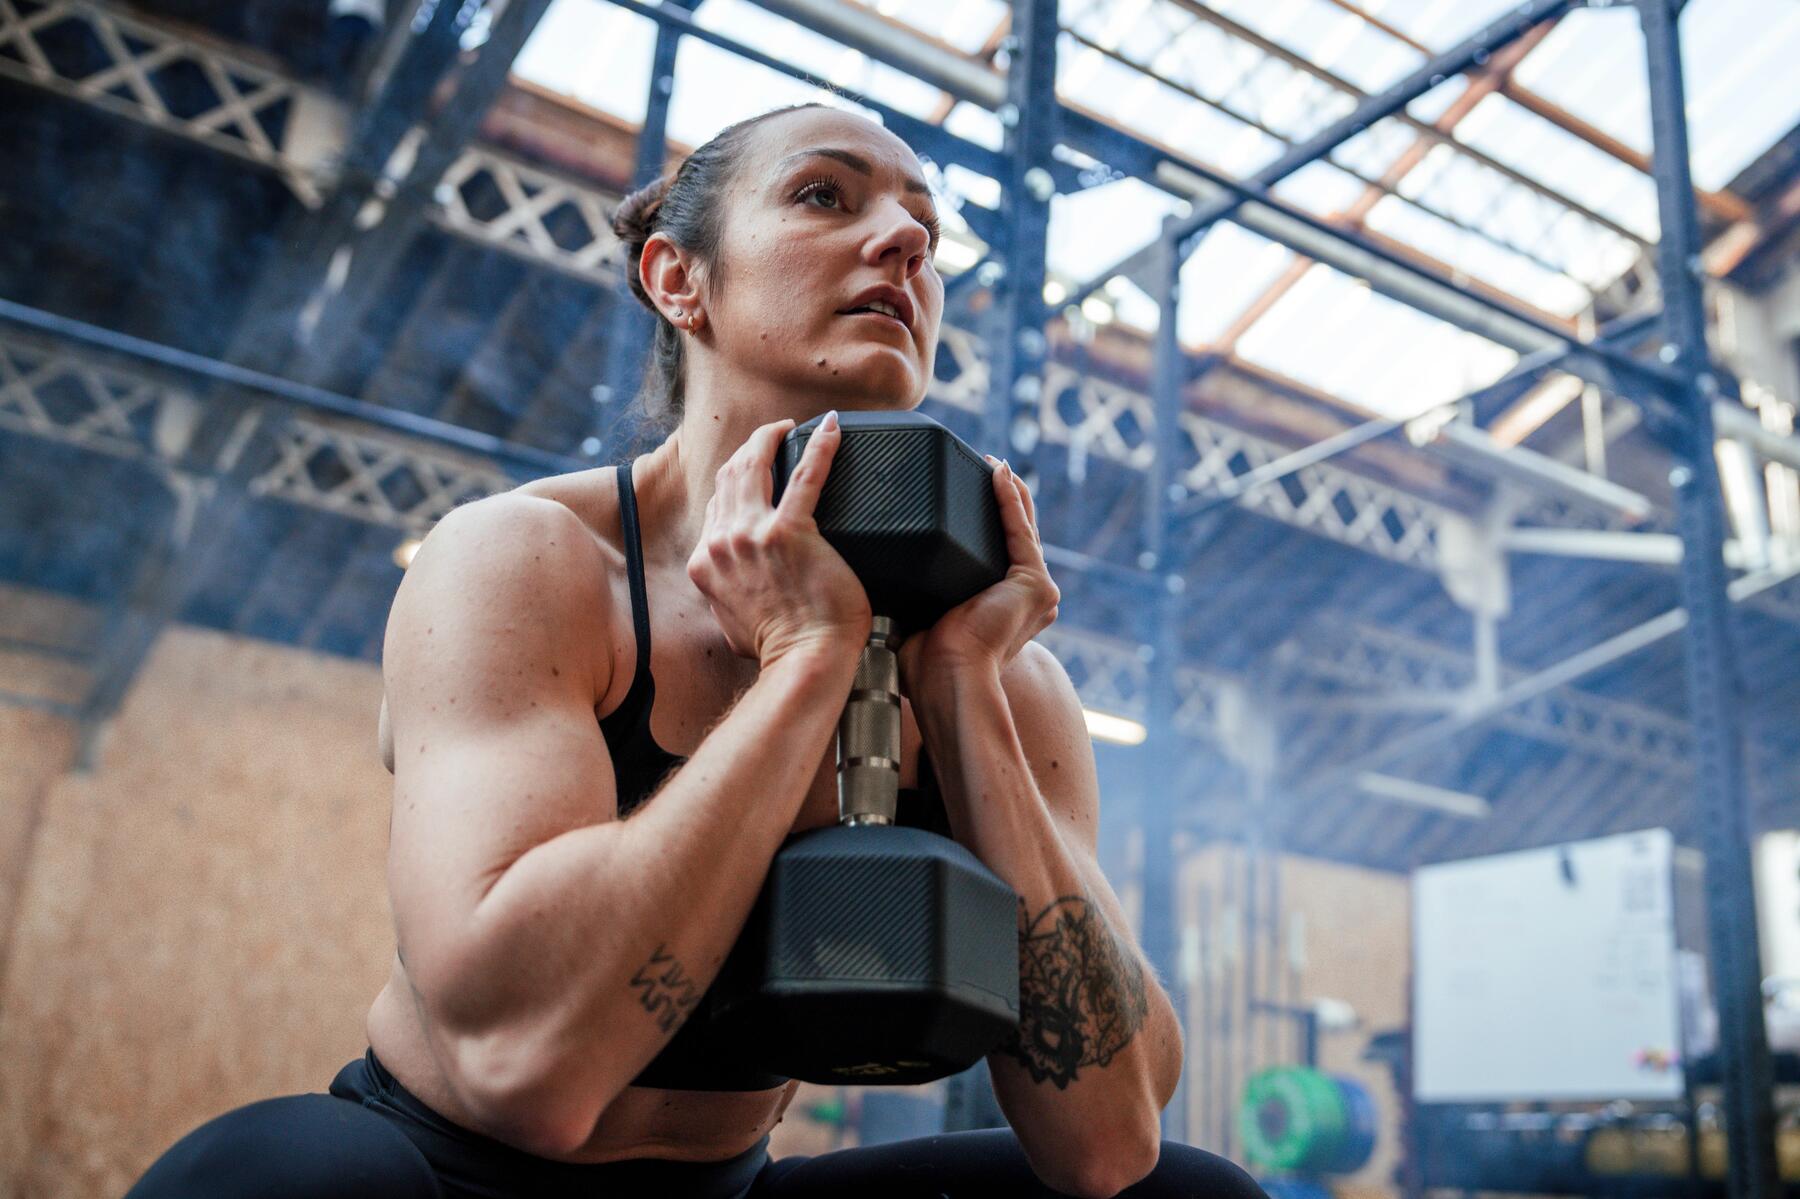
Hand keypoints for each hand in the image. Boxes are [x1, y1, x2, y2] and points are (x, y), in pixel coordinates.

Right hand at [686, 413, 871, 667]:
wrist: (804, 660)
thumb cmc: (778, 651)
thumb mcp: (732, 626)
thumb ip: (730, 601)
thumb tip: (741, 600)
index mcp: (706, 563)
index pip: (715, 506)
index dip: (733, 482)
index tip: (753, 471)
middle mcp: (722, 542)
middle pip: (729, 476)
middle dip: (749, 448)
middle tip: (773, 436)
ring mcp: (753, 534)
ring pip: (754, 465)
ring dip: (771, 437)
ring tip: (790, 426)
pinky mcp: (790, 531)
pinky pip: (806, 474)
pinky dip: (820, 446)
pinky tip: (832, 427)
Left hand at [898, 457, 1058, 688]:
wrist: (945, 681)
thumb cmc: (925, 666)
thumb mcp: (917, 617)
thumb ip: (909, 595)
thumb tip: (870, 574)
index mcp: (1004, 608)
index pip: (997, 553)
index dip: (985, 521)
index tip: (962, 492)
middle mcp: (1028, 599)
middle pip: (1014, 535)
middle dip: (998, 500)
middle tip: (978, 466)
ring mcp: (1036, 591)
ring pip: (1022, 527)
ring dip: (1007, 491)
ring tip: (989, 462)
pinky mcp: (1034, 584)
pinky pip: (1019, 530)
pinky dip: (1007, 499)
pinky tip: (996, 473)